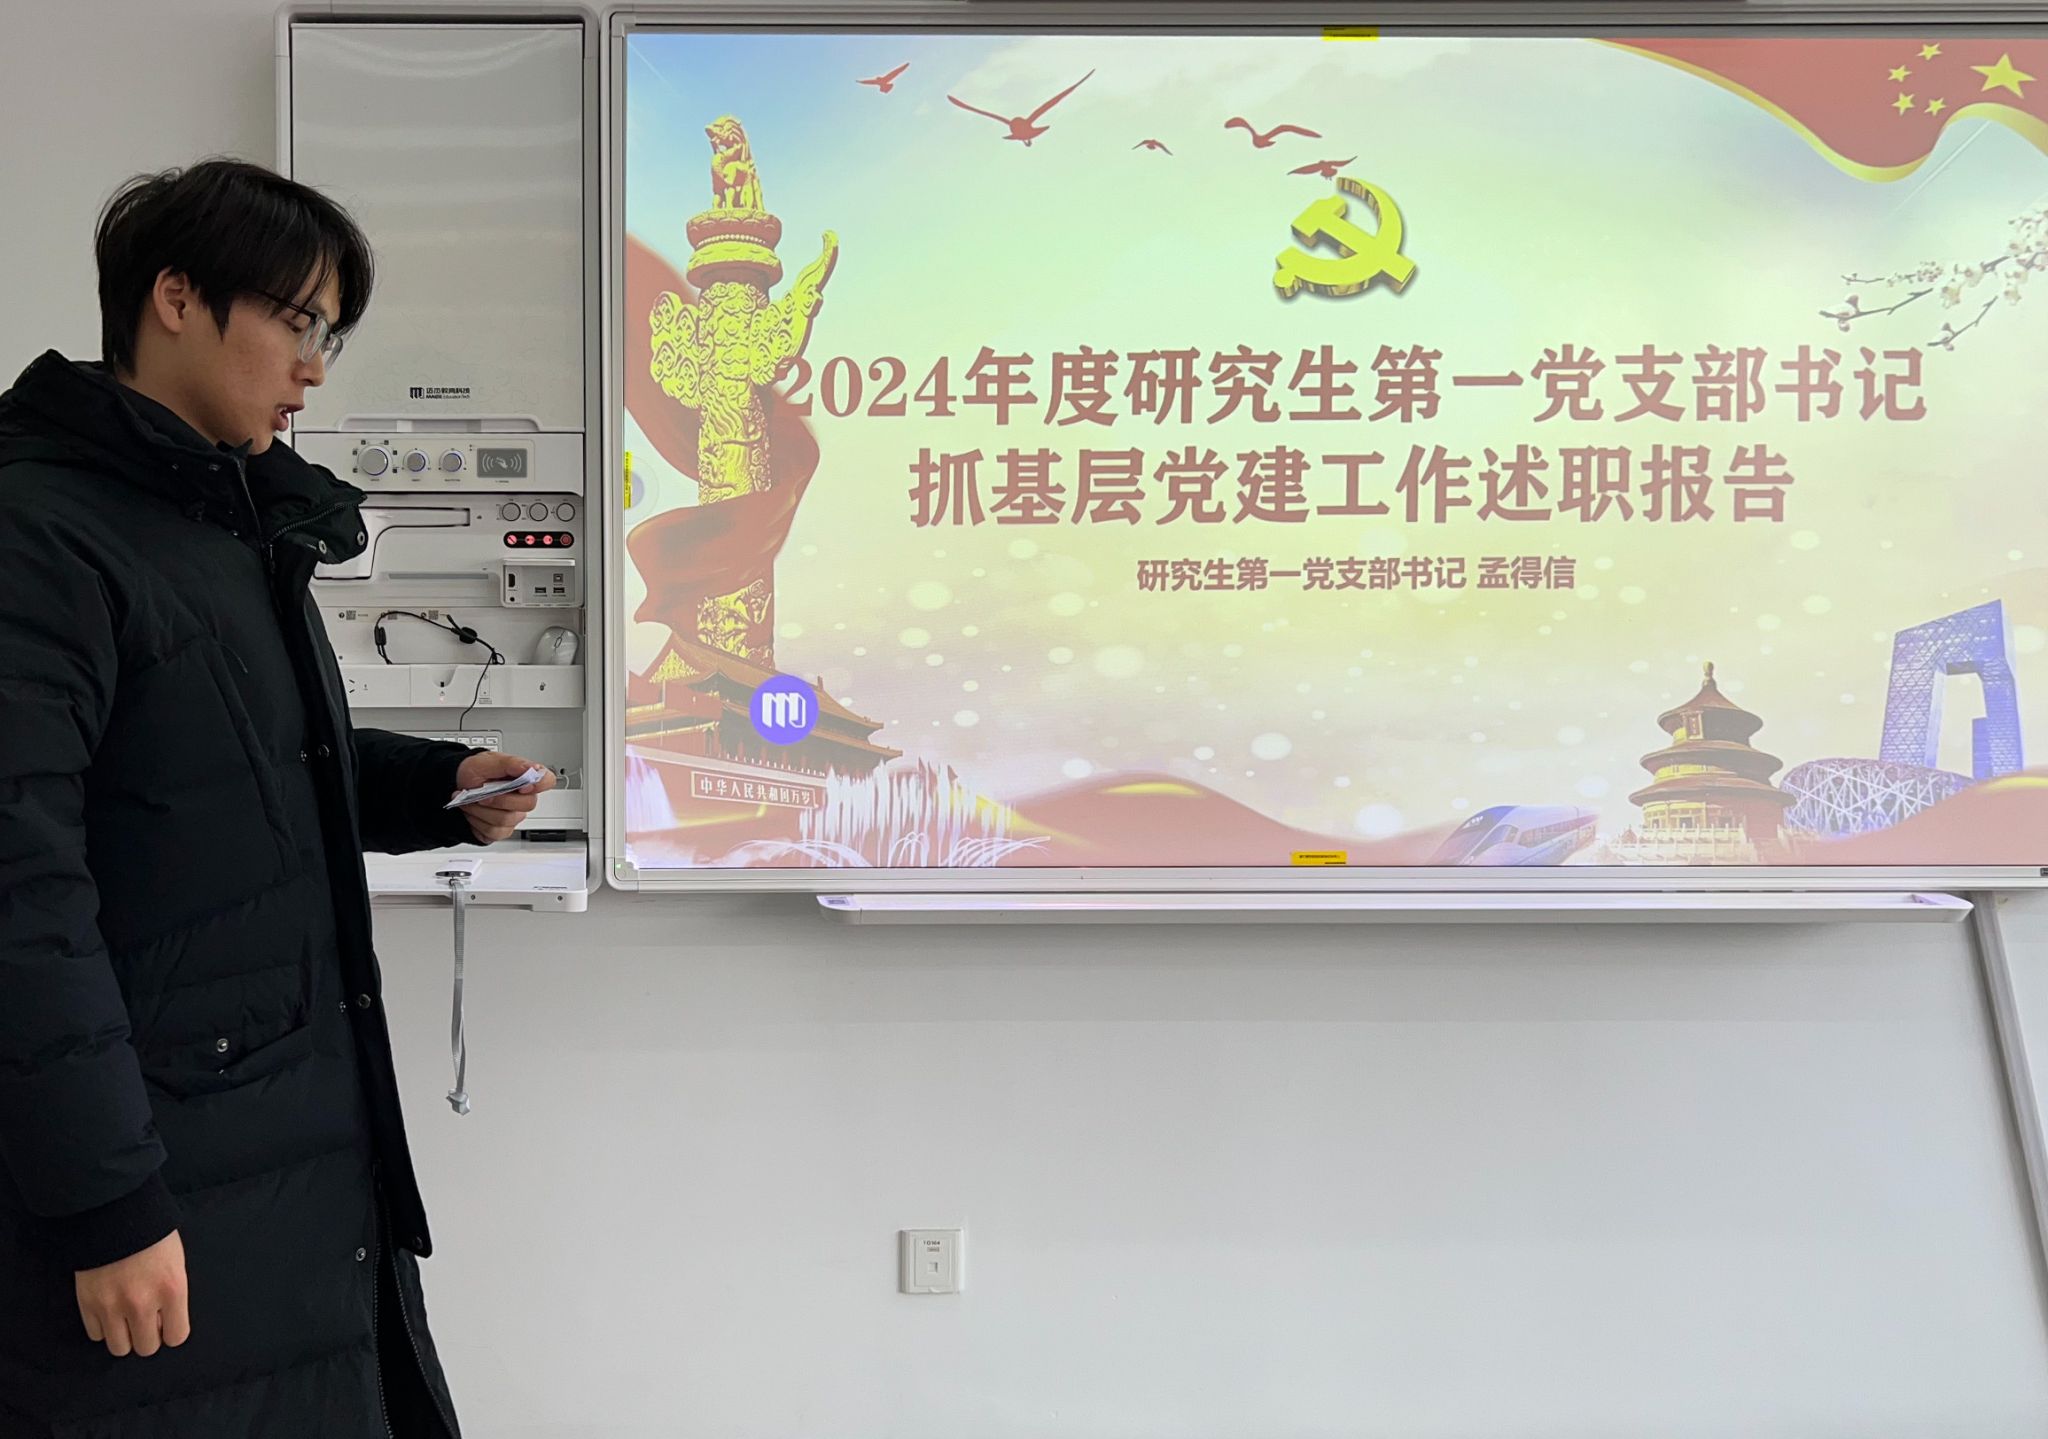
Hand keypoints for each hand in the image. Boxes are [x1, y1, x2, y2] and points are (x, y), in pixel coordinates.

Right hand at [76, 1230, 188, 1357]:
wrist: (113, 1213)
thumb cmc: (151, 1233)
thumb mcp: (175, 1260)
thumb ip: (172, 1293)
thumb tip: (164, 1320)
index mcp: (172, 1289)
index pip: (176, 1336)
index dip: (171, 1330)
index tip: (166, 1321)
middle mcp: (142, 1303)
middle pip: (146, 1348)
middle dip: (148, 1335)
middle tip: (145, 1318)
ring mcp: (112, 1306)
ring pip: (120, 1348)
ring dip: (124, 1336)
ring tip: (125, 1317)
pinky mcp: (87, 1304)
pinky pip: (96, 1335)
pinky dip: (103, 1327)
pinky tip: (108, 1310)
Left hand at [453, 751, 555, 843]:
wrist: (453, 786)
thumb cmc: (472, 772)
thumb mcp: (486, 761)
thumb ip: (511, 764)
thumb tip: (532, 769)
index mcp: (524, 777)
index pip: (547, 781)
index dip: (539, 785)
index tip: (522, 786)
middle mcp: (523, 798)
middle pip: (527, 804)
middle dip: (499, 799)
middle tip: (481, 793)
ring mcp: (513, 815)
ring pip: (506, 820)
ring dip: (482, 810)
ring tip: (471, 800)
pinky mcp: (501, 830)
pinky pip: (494, 832)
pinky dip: (477, 821)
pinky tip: (473, 811)